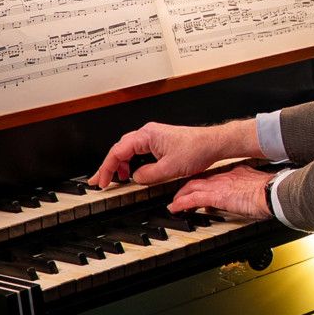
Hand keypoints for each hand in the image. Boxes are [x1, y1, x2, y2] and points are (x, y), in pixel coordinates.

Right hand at [91, 118, 254, 188]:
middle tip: (100, 181)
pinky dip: (131, 162)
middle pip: (119, 149)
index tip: (101, 181)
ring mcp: (153, 136)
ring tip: (116, 179)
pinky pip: (139, 151)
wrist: (214, 143)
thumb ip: (148, 175)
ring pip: (128, 150)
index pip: (117, 152)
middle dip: (108, 166)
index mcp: (146, 135)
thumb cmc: (197, 149)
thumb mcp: (169, 169)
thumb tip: (135, 178)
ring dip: (120, 164)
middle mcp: (148, 133)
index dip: (107, 168)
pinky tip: (132, 172)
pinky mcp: (160, 141)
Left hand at [165, 165, 276, 220]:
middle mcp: (224, 176)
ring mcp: (218, 185)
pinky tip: (174, 208)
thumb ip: (250, 192)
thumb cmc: (271, 192)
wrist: (272, 191)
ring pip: (192, 187)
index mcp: (236, 173)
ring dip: (180, 195)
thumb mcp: (258, 188)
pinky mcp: (215, 196)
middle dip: (188, 187)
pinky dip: (181, 203)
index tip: (199, 187)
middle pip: (200, 180)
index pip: (214, 177)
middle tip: (180, 194)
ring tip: (174, 203)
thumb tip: (247, 200)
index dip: (204, 182)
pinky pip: (192, 199)